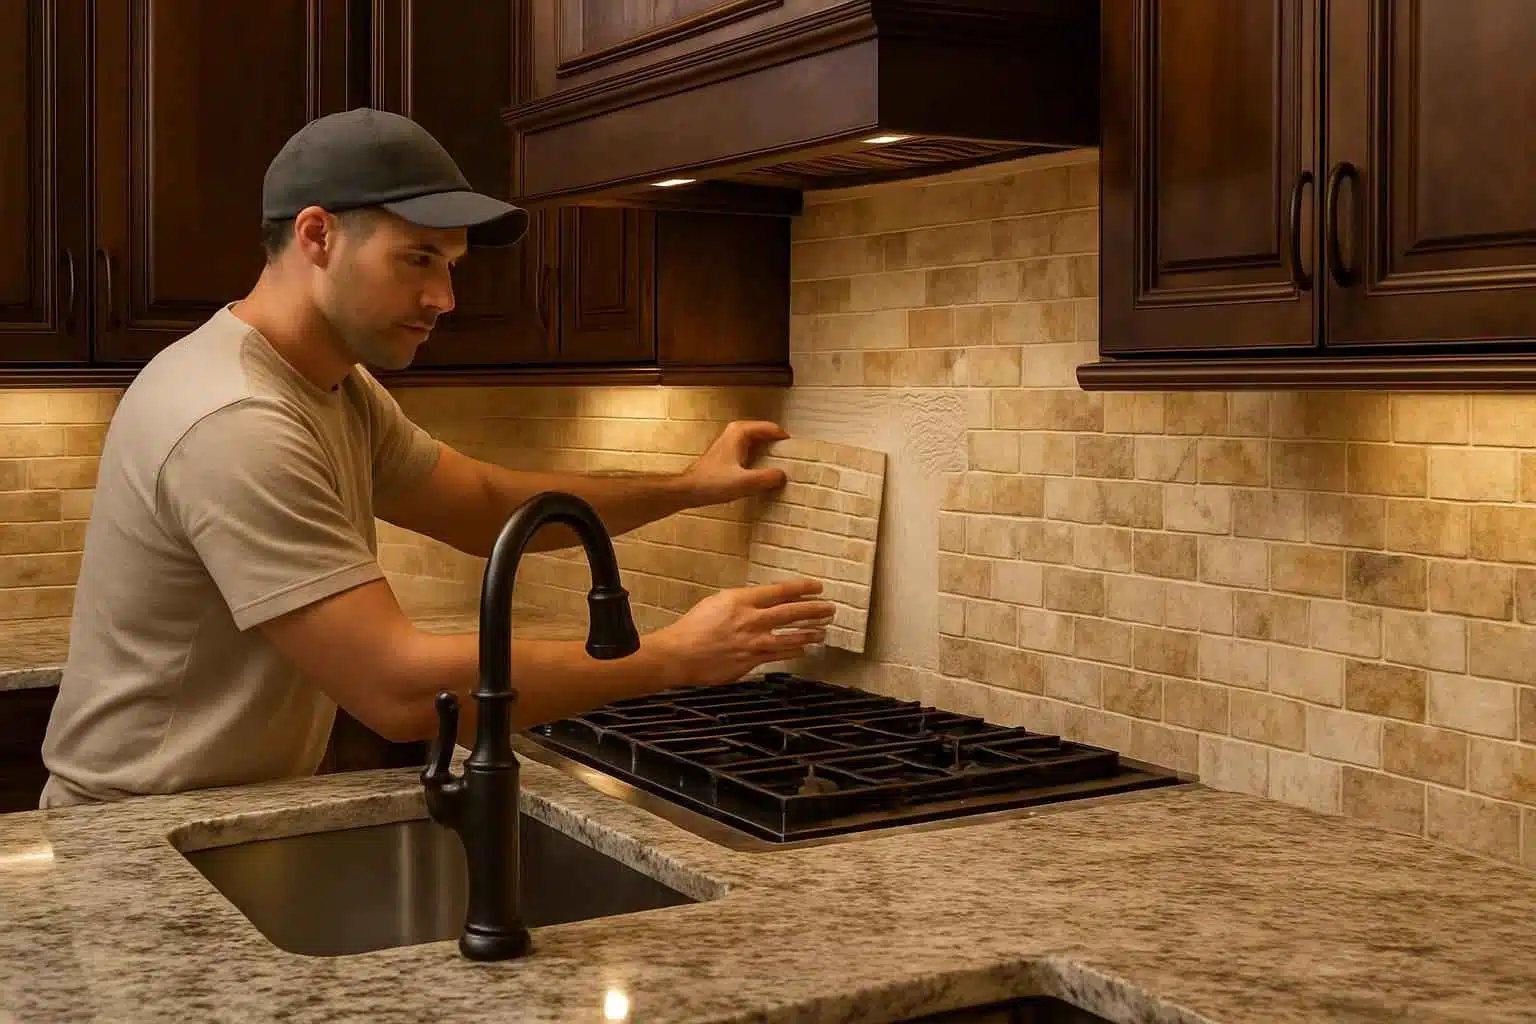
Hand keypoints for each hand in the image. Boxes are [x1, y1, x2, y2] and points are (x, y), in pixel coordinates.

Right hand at [648, 578, 835, 687]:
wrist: (680, 654)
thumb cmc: (694, 626)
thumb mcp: (717, 602)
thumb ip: (742, 602)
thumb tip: (762, 603)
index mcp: (742, 600)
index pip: (780, 591)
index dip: (802, 589)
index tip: (818, 587)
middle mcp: (751, 620)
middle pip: (791, 613)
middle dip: (814, 610)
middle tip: (830, 609)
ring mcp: (753, 642)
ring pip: (790, 637)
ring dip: (810, 633)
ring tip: (823, 631)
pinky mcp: (751, 661)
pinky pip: (779, 655)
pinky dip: (793, 651)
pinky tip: (803, 650)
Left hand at [682, 420, 789, 505]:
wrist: (689, 490)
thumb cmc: (711, 483)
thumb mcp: (744, 483)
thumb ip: (767, 478)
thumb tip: (783, 475)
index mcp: (741, 431)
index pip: (771, 428)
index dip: (785, 440)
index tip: (797, 453)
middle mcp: (736, 432)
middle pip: (766, 435)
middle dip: (778, 447)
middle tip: (793, 462)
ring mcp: (731, 442)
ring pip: (758, 444)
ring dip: (770, 454)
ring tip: (783, 468)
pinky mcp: (728, 454)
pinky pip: (751, 452)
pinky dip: (760, 460)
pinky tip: (765, 474)